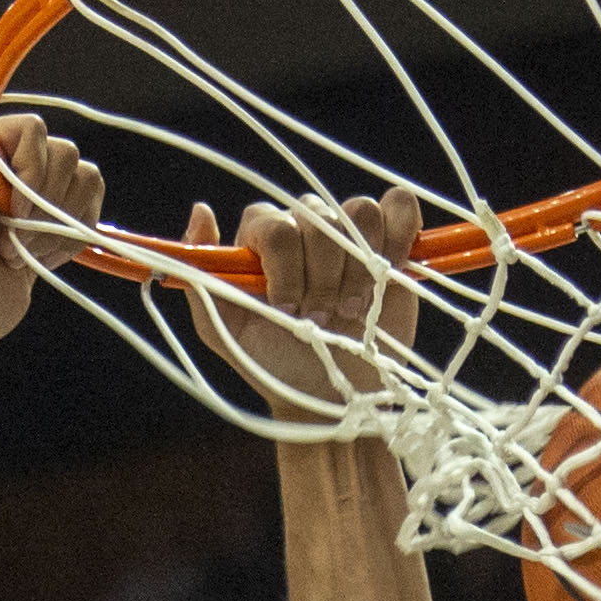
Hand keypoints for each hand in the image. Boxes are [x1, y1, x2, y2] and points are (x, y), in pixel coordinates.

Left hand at [183, 188, 420, 416]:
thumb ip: (201, 278)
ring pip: (358, 212)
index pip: (274, 225)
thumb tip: (201, 210)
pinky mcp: (392, 242)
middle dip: (322, 276)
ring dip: (358, 266)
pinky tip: (391, 269)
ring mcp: (349, 233)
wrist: (329, 396)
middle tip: (321, 319)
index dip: (286, 266)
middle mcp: (305, 229)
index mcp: (264, 240)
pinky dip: (399, 230)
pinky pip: (398, 204)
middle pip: (318, 217)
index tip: (288, 309)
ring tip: (354, 308)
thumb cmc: (274, 364)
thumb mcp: (225, 331)